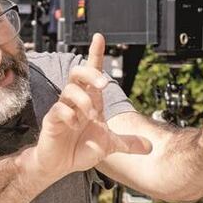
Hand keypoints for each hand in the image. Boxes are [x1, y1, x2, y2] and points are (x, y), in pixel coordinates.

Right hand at [30, 34, 150, 181]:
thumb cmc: (80, 150)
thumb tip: (151, 147)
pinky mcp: (52, 121)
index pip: (93, 72)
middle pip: (78, 73)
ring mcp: (63, 109)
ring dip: (83, 101)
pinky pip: (58, 110)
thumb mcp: (109, 146)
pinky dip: (69, 116)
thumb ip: (128, 144)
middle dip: (91, 74)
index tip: (99, 37)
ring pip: (69, 90)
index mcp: (90, 101)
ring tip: (90, 117)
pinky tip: (74, 125)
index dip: (96, 54)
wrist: (60, 165)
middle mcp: (76, 101)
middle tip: (103, 85)